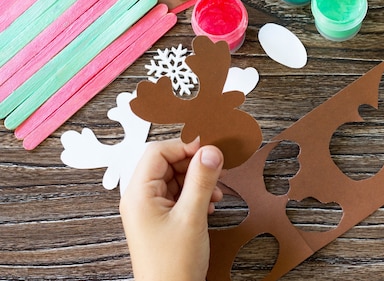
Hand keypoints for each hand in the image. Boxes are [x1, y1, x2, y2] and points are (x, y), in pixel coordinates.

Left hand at [119, 138, 223, 280]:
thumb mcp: (192, 217)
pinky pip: (178, 194)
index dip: (185, 146)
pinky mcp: (161, 219)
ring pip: (175, 178)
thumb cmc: (172, 265)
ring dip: (198, 180)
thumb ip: (201, 180)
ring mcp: (150, 209)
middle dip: (194, 164)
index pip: (158, 152)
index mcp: (138, 194)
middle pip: (167, 163)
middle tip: (217, 169)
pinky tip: (209, 204)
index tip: (210, 147)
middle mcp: (140, 198)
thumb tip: (211, 150)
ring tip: (215, 193)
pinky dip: (195, 194)